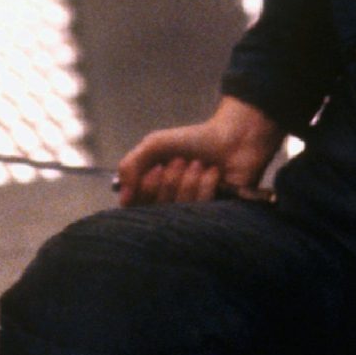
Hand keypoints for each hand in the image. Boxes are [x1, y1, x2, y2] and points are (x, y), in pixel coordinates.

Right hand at [116, 97, 283, 205]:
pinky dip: (206, 184)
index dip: (146, 189)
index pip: (135, 207)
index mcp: (153, 191)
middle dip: (170, 181)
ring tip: (199, 164)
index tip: (157, 168)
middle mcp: (170, 206)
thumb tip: (123, 198)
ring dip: (189, 180)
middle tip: (181, 161)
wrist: (231, 137)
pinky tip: (214, 173)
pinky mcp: (214, 217)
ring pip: (180, 209)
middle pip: (157, 209)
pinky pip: (202, 210)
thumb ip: (130, 166)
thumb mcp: (154, 145)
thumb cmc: (192, 140)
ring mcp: (193, 214)